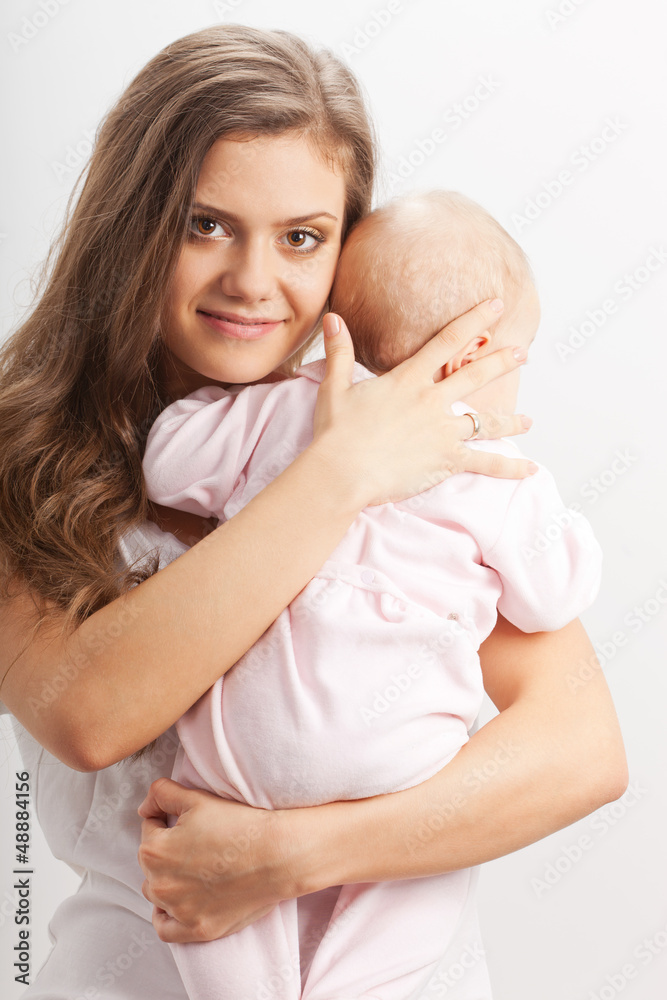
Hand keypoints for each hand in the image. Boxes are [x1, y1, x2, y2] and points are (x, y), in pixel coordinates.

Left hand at [137, 778, 293, 942]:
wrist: (276, 854)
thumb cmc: (238, 825)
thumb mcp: (196, 798)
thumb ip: (161, 795)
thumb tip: (144, 808)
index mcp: (155, 850)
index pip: (149, 829)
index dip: (167, 820)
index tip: (189, 822)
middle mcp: (161, 884)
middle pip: (151, 862)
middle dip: (166, 850)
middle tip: (195, 842)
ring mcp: (179, 910)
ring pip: (156, 894)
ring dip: (166, 880)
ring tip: (192, 869)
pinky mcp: (197, 929)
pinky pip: (166, 929)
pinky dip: (167, 916)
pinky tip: (180, 902)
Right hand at [312, 301, 534, 506]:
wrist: (342, 471)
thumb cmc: (336, 432)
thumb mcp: (334, 387)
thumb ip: (340, 352)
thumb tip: (333, 318)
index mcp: (408, 380)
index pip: (447, 341)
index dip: (474, 320)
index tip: (495, 305)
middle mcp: (431, 401)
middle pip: (475, 375)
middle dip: (502, 362)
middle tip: (522, 353)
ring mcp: (443, 432)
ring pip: (486, 422)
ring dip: (510, 421)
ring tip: (528, 421)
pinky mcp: (447, 461)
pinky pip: (485, 463)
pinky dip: (508, 468)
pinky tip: (528, 469)